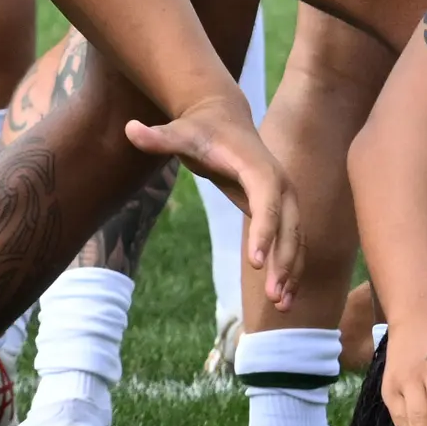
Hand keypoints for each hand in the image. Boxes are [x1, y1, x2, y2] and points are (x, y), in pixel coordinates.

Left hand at [125, 97, 297, 310]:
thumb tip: (130, 129)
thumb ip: (158, 137)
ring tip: (282, 306)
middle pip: (290, 226)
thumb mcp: (179, 133)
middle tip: (274, 297)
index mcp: (259, 168)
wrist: (224, 119)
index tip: (256, 263)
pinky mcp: (281, 210)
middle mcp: (281, 184)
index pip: (267, 202)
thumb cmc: (200, 129)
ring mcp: (286, 198)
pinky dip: (290, 267)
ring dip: (291, 271)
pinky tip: (284, 297)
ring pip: (295, 239)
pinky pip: (291, 242)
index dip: (264, 232)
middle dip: (284, 261)